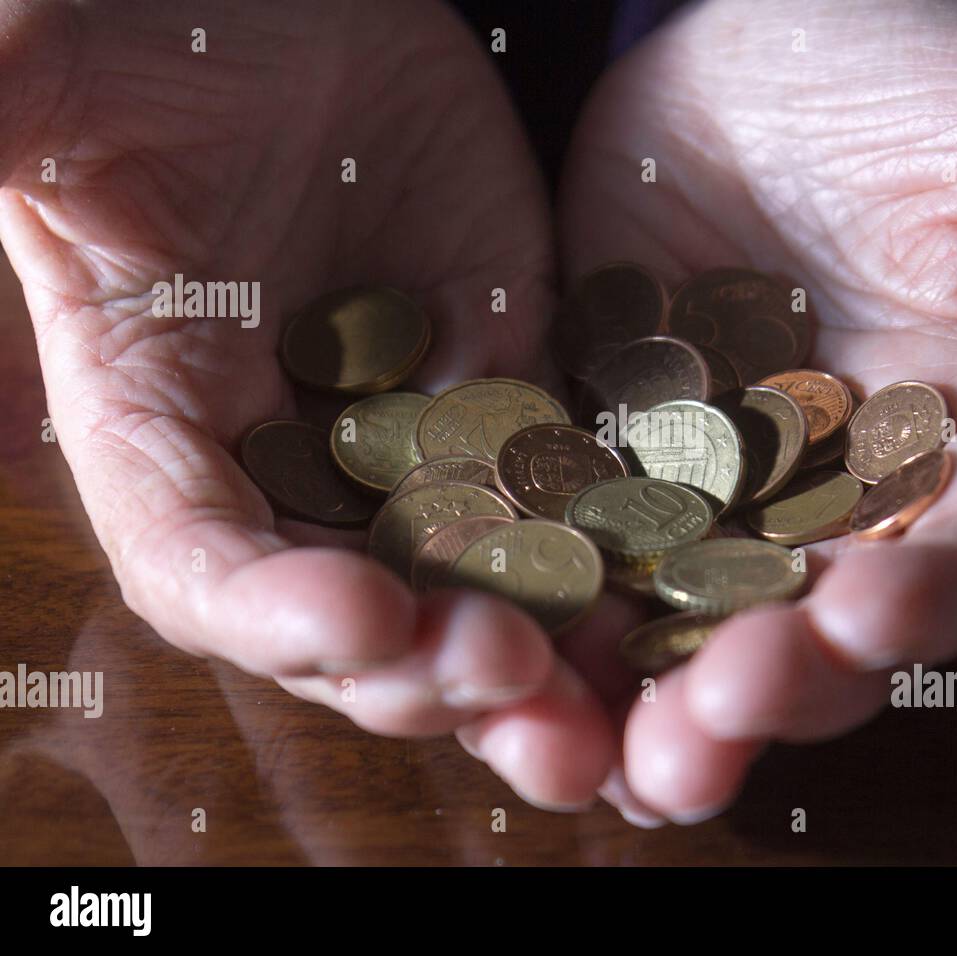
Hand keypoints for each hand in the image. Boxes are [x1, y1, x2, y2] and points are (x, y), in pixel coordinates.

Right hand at [0, 0, 613, 779]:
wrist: (315, 19)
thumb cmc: (173, 43)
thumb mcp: (68, 78)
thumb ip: (7, 117)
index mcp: (163, 422)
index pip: (199, 562)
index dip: (267, 611)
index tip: (356, 618)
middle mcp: (292, 464)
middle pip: (351, 618)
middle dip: (420, 666)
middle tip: (504, 670)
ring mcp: (412, 441)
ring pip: (468, 588)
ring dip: (529, 664)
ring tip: (590, 712)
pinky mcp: (511, 394)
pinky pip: (566, 499)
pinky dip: (608, 561)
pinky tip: (663, 603)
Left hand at [481, 0, 956, 823]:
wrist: (733, 40)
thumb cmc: (899, 62)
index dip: (938, 596)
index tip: (872, 620)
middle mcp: (856, 484)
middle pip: (831, 618)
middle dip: (778, 684)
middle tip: (708, 730)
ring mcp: (728, 483)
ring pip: (705, 617)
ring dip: (660, 694)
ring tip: (615, 755)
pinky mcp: (620, 457)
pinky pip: (590, 550)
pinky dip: (563, 613)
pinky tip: (522, 661)